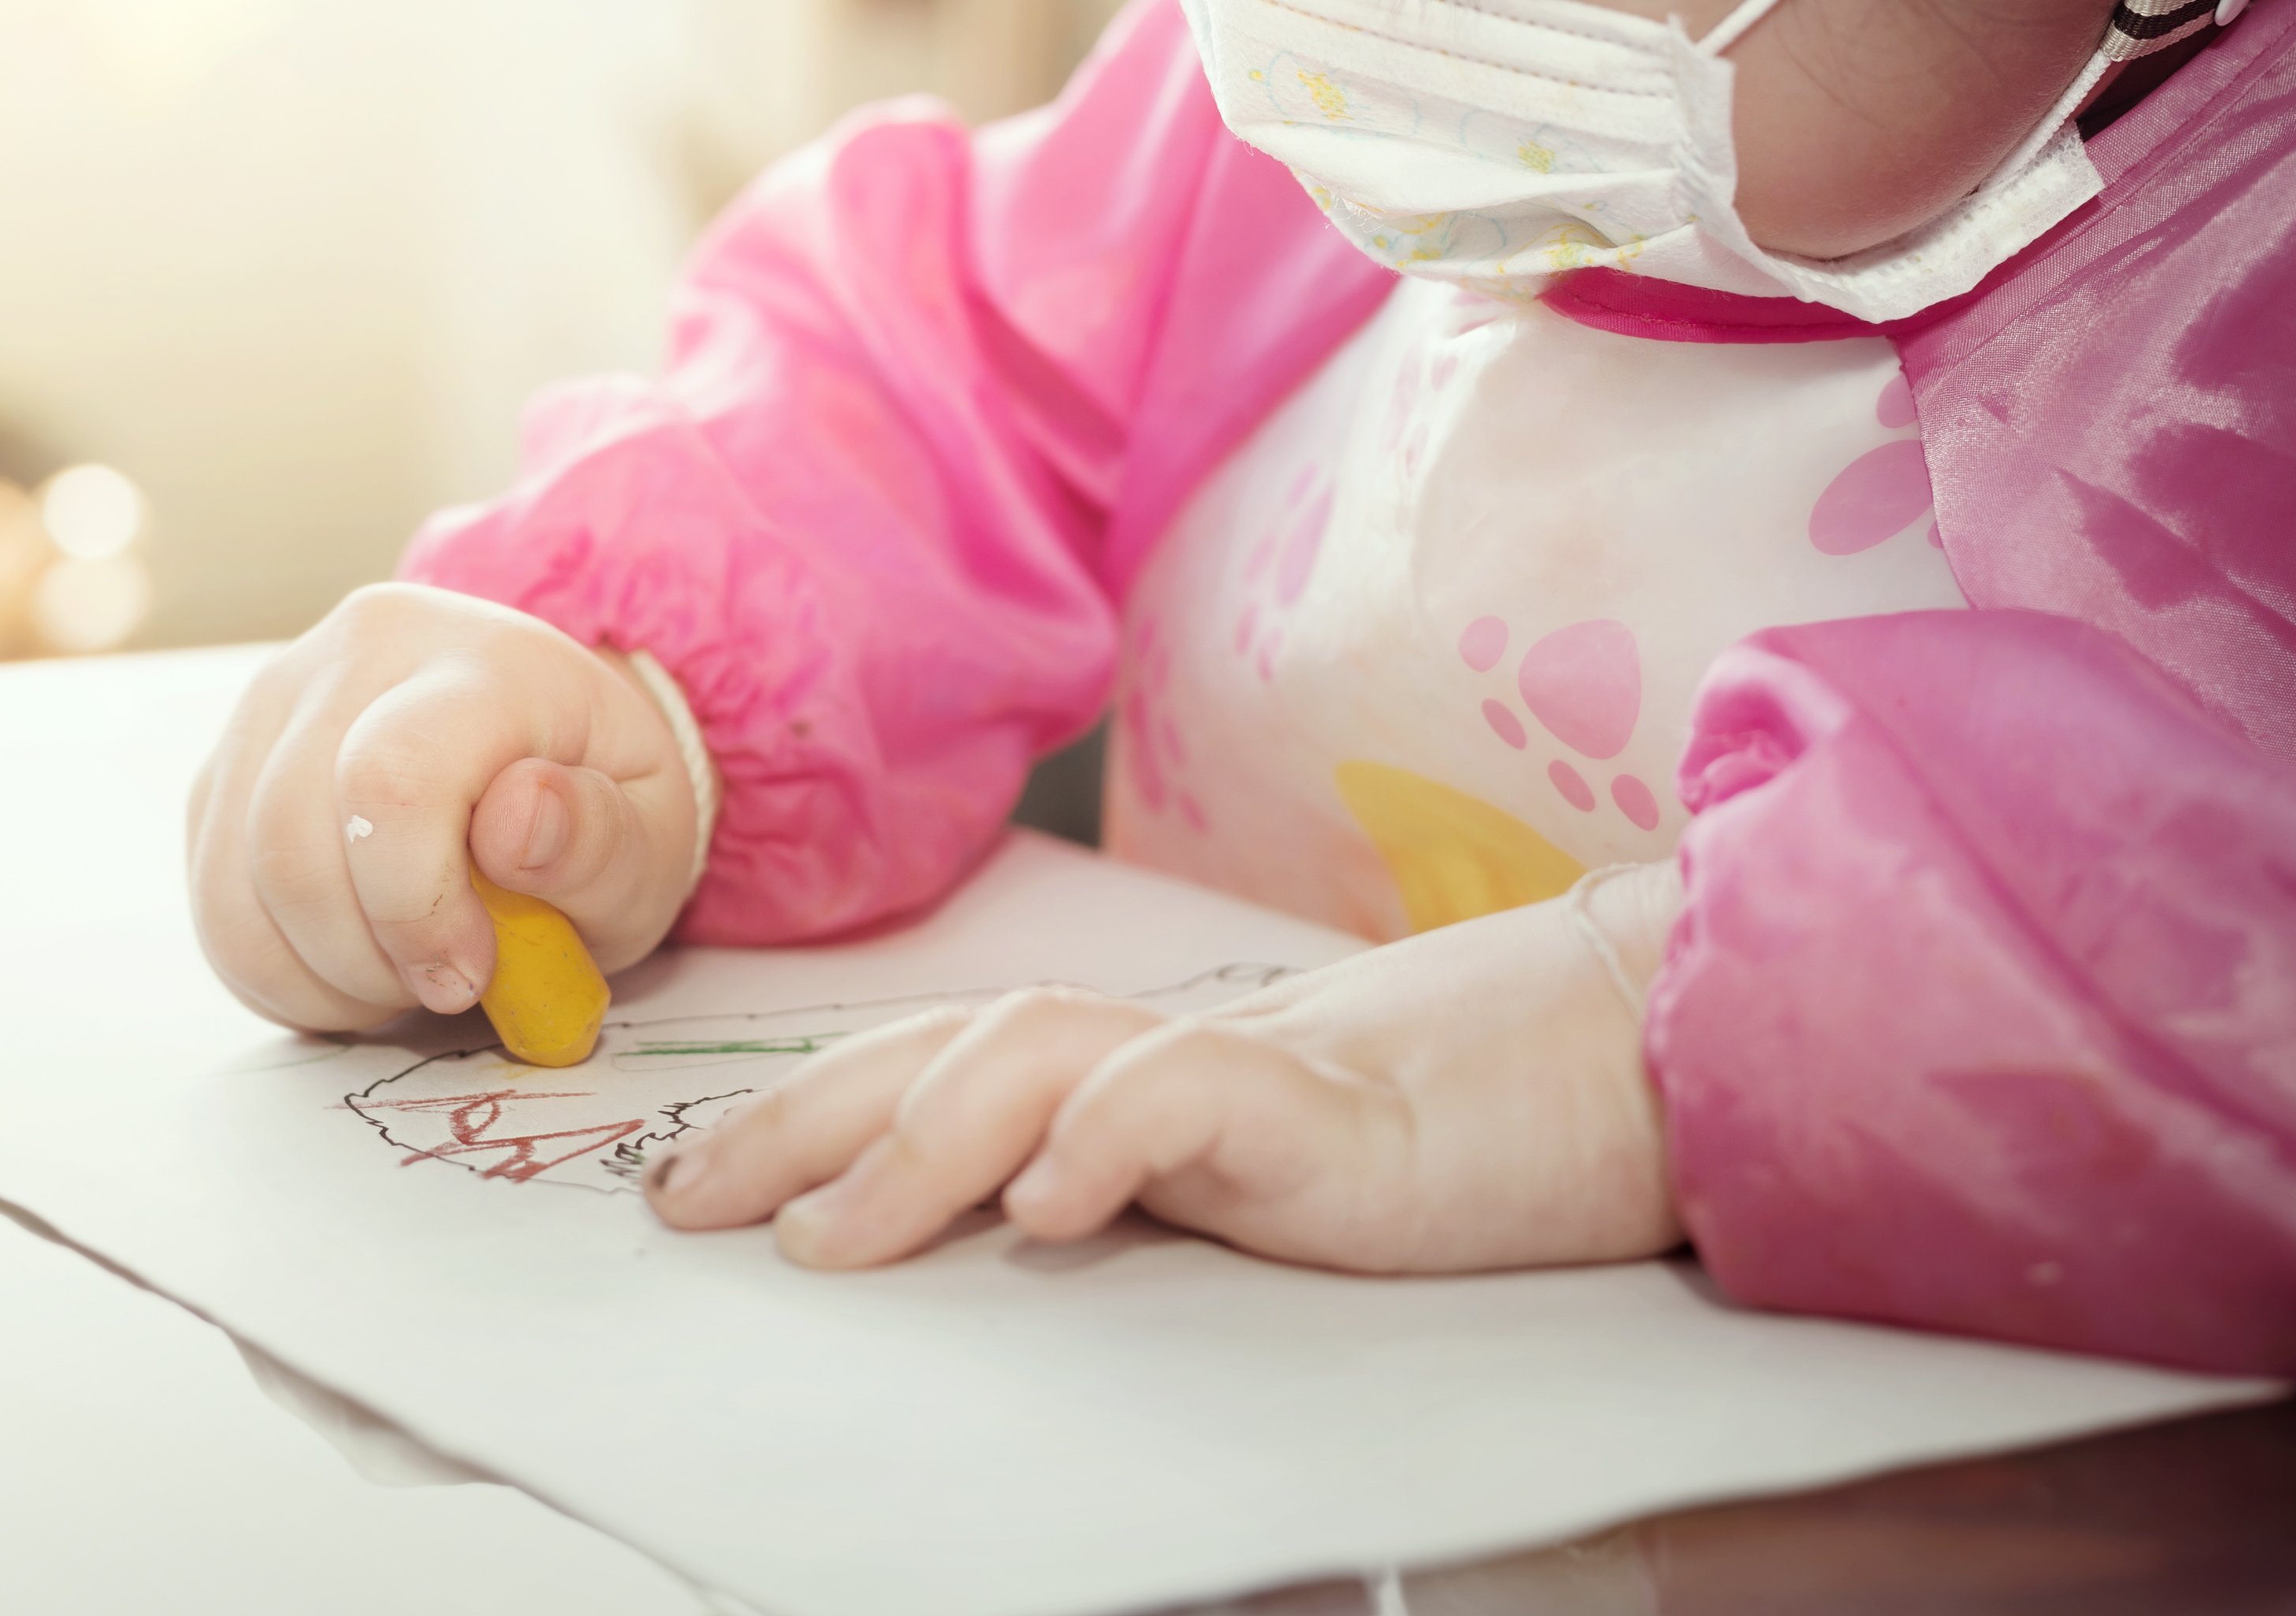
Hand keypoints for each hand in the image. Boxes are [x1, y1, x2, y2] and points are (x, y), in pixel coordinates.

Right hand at [187, 584, 703, 1032]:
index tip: (473, 972)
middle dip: (369, 957)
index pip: (392, 779)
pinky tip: (354, 965)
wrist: (542, 751)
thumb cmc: (598, 802)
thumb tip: (518, 821)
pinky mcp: (223, 773)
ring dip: (322, 973)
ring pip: (239, 882)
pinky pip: (214, 903)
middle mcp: (352, 656)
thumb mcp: (650, 835)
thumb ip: (603, 839)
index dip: (417, 908)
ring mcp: (270, 707)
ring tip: (406, 973)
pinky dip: (278, 972)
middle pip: (293, 839)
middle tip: (447, 984)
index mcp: (475, 658)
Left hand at [644, 865, 1684, 1272]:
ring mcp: (1240, 1071)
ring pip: (1036, 1060)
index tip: (689, 1188)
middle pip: (942, 1050)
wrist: (1614, 1069)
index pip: (935, 1071)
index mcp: (1129, 1079)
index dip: (806, 1113)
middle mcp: (1159, 1057)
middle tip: (681, 1205)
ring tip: (826, 1238)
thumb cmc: (1437, 1142)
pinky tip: (1047, 1205)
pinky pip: (1195, 1097)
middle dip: (796, 1121)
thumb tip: (993, 1245)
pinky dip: (1109, 1137)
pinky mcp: (1327, 1109)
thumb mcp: (1248, 1192)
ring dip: (914, 1140)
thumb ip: (1133, 1199)